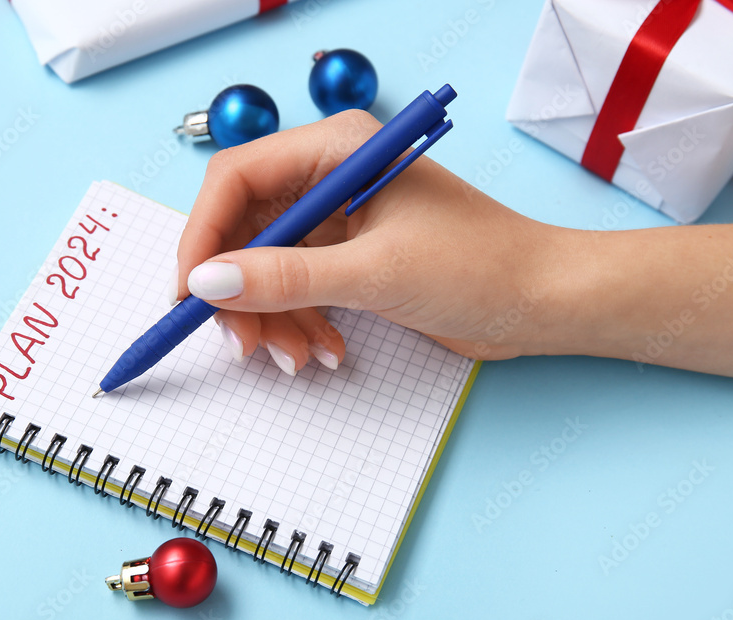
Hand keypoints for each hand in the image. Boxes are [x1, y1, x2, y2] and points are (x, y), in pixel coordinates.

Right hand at [173, 110, 557, 374]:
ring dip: (270, 318)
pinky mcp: (346, 255)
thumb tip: (206, 283)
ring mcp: (337, 217)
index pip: (236, 179)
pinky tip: (325, 351)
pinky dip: (298, 323)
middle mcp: (329, 175)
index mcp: (337, 148)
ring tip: (297, 358)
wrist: (542, 303)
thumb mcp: (375, 272)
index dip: (202, 237)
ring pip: (264, 266)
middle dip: (238, 290)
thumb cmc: (480, 266)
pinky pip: (293, 287)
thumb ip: (285, 276)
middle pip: (243, 228)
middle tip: (241, 343)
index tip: (190, 294)